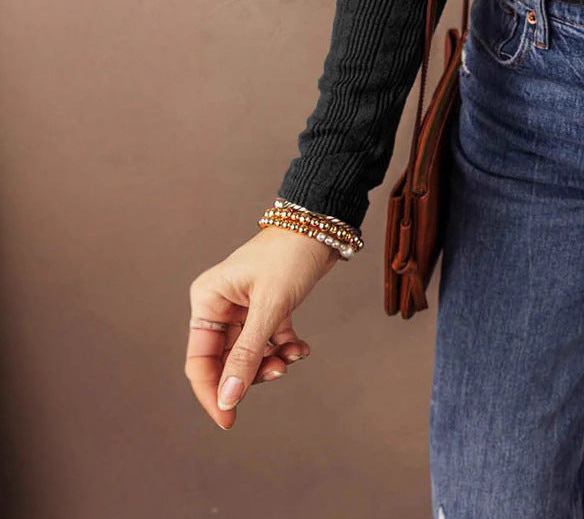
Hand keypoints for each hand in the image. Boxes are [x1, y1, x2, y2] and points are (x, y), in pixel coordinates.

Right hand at [185, 227, 340, 428]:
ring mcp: (244, 308)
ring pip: (250, 354)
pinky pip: (269, 341)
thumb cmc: (290, 256)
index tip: (229, 420)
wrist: (322, 225)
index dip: (213, 393)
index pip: (200, 361)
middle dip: (251, 374)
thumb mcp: (269, 308)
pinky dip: (284, 349)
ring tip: (292, 357)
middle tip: (278, 374)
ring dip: (270, 362)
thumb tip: (227, 398)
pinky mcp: (267, 307)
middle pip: (226, 361)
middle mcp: (220, 306)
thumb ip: (247, 355)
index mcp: (208, 301)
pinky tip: (301, 348)